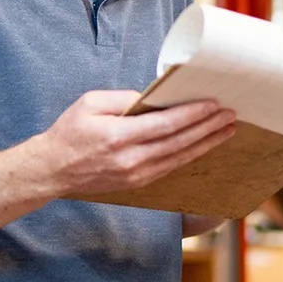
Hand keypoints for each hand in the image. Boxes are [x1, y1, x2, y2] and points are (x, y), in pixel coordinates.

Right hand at [39, 90, 235, 196]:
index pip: (165, 125)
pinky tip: (206, 144)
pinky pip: (172, 167)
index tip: (213, 104)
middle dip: (208, 127)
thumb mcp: (90, 103)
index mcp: (118, 137)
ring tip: (228, 129)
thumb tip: (154, 99)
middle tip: (230, 114)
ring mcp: (136, 174)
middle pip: (179, 142)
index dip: (192, 115)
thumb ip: (123, 99)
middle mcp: (131, 159)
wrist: (52, 171)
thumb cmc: (69, 132)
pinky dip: (192, 154)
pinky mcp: (138, 182)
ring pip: (180, 157)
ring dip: (207, 142)